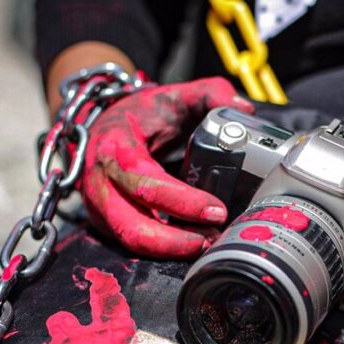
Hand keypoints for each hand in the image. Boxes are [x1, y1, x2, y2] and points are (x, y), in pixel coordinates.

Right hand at [82, 77, 253, 257]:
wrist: (105, 123)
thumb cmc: (142, 113)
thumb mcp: (175, 94)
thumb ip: (212, 94)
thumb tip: (245, 111)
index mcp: (113, 146)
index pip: (144, 181)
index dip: (181, 201)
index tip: (217, 210)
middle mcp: (98, 181)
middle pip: (132, 226)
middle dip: (176, 241)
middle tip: (213, 238)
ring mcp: (98, 206)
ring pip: (131, 242)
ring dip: (171, 249)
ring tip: (208, 243)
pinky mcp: (106, 222)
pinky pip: (133, 244)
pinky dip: (163, 249)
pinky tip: (192, 242)